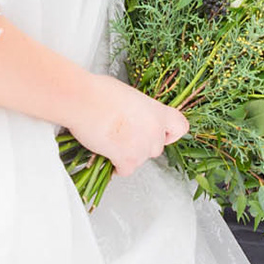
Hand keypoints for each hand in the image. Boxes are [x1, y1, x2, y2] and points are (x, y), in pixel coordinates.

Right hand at [66, 74, 188, 177]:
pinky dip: (116, 167)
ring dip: (128, 156)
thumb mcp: (129, 95)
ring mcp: (141, 147)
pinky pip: (125, 170)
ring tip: (113, 143)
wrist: (83, 101)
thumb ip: (140, 110)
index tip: (161, 134)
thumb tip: (133, 116)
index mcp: (157, 112)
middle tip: (126, 137)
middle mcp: (154, 131)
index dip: (170, 134)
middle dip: (142, 146)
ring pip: (140, 161)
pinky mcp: (126, 160)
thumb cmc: (100, 92)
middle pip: (156, 148)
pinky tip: (108, 156)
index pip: (180, 128)